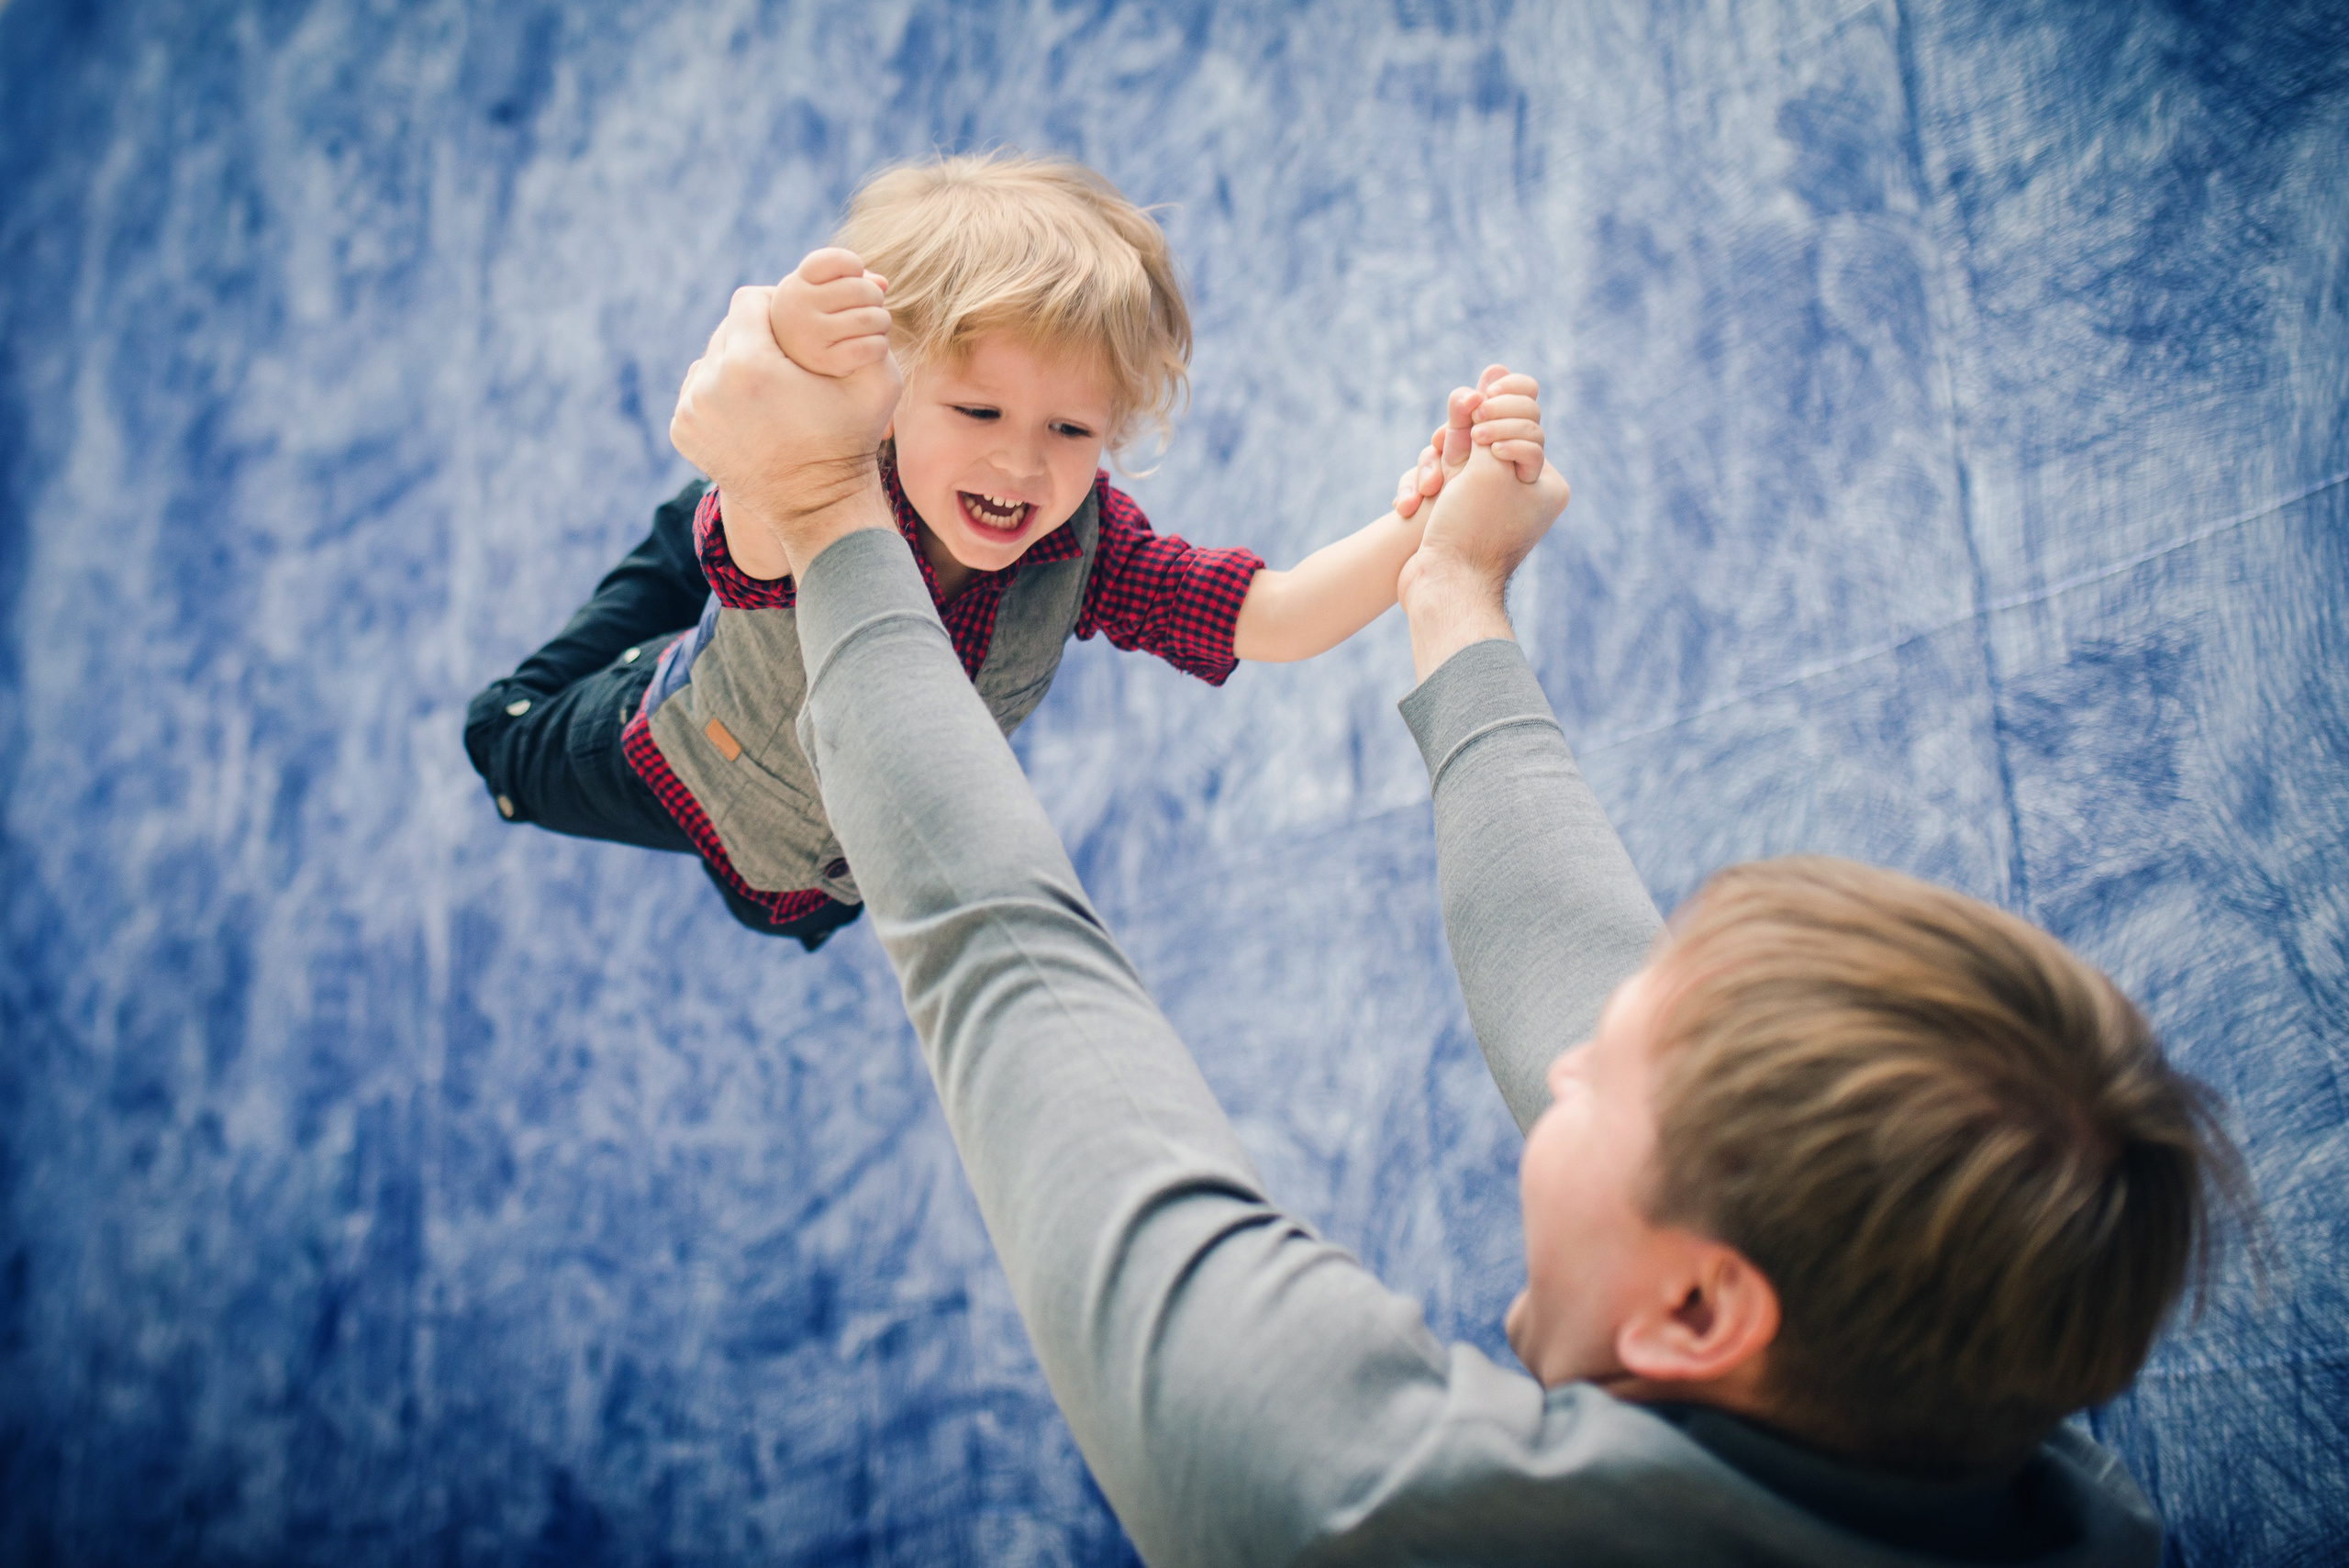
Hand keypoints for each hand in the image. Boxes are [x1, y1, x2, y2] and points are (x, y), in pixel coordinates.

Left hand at [670, 284, 902, 577]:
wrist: (819, 505)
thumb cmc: (852, 439)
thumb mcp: (875, 377)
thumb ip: (869, 321)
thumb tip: (868, 274)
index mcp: (749, 363)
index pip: (750, 298)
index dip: (775, 303)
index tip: (795, 321)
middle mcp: (709, 383)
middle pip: (727, 328)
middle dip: (756, 335)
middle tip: (785, 355)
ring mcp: (690, 410)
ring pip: (711, 359)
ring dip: (736, 363)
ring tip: (767, 384)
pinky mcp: (682, 431)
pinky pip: (698, 390)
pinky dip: (719, 393)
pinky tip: (749, 408)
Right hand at [770, 247, 893, 376]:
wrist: (793, 364)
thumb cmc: (817, 317)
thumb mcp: (825, 291)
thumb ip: (853, 279)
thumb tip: (882, 284)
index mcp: (797, 283)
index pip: (836, 260)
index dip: (854, 265)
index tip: (855, 276)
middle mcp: (797, 306)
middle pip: (859, 289)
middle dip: (876, 297)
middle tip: (874, 306)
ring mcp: (808, 334)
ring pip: (868, 319)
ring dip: (882, 321)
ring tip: (878, 325)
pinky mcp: (823, 361)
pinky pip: (868, 347)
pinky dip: (880, 345)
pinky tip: (875, 345)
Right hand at [1394, 368, 1568, 682]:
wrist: (1442, 590)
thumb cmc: (1471, 530)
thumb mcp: (1486, 465)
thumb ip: (1490, 416)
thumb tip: (1496, 369)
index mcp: (1546, 483)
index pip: (1525, 421)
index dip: (1496, 416)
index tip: (1479, 426)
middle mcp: (1521, 493)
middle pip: (1484, 438)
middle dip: (1456, 446)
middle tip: (1447, 461)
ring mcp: (1487, 505)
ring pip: (1454, 459)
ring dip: (1433, 468)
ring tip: (1427, 491)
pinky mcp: (1457, 516)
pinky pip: (1438, 483)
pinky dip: (1420, 489)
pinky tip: (1410, 506)